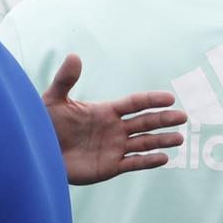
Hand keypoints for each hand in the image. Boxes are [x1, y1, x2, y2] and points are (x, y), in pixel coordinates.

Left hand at [43, 53, 186, 184]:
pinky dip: (148, 161)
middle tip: (183, 117)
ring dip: (162, 140)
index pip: (135, 103)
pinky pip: (133, 163)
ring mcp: (114, 148)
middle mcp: (114, 129)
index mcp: (106, 111)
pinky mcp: (109, 167)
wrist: (38, 153)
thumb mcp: (53, 100)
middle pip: (145, 122)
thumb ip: (65, 80)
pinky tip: (164, 158)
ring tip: (179, 138)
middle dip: (164, 119)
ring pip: (144, 143)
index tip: (169, 98)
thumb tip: (74, 56)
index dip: (152, 100)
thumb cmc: (44, 125)